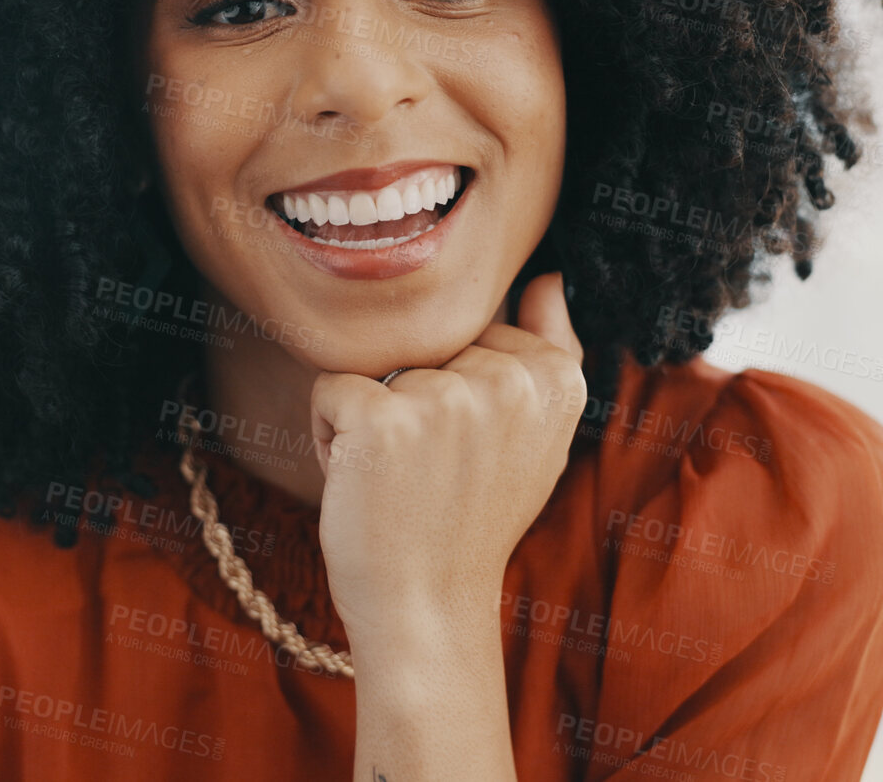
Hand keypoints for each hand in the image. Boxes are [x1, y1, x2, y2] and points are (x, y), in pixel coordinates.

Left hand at [308, 271, 588, 643]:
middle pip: (425, 344)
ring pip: (375, 366)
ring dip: (371, 420)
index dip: (457, 386)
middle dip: (413, 397)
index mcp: (554, 379)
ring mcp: (447, 398)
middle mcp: (509, 381)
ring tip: (399, 478)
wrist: (427, 606)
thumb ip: (550, 349)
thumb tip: (549, 276)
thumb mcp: (537, 437)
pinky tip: (362, 482)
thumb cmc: (472, 518)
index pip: (474, 331)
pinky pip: (331, 389)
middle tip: (432, 470)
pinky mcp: (384, 419)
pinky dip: (328, 435)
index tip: (471, 450)